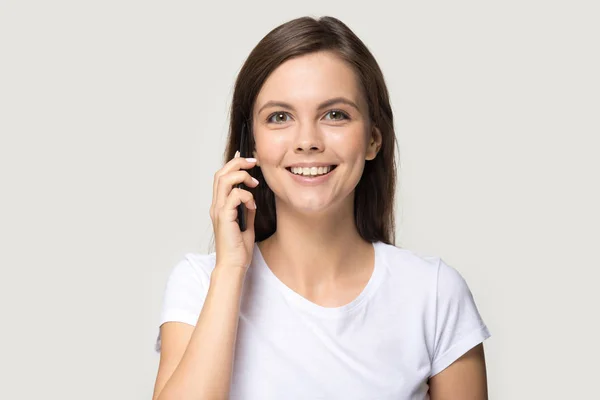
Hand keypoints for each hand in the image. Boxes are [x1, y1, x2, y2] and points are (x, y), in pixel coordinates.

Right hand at [209, 151, 258, 270]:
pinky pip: (234, 196)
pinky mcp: (225, 217)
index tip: (249, 161)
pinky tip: (253, 205)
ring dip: (241, 176)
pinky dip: (246, 196)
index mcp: (220, 206)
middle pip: (221, 173)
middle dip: (238, 163)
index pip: (222, 178)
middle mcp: (216, 206)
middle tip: (254, 162)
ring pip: (224, 180)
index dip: (233, 165)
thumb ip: (247, 210)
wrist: (233, 265)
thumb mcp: (246, 225)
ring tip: (254, 182)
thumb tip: (252, 199)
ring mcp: (219, 211)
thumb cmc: (238, 250)